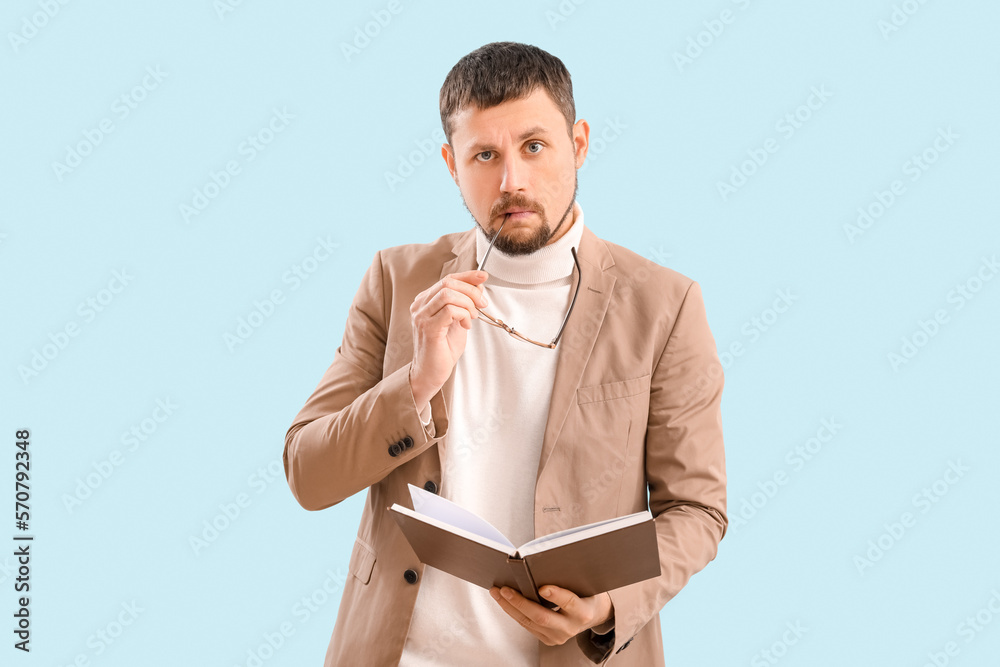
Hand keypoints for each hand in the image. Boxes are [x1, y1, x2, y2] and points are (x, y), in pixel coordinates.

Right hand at [408, 270, 488, 406]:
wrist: (431, 373)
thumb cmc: (443, 349)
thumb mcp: (459, 320)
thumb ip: (466, 303)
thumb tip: (478, 285)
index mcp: (425, 301)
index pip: (447, 279)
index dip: (467, 275)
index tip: (483, 276)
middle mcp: (419, 306)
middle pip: (448, 283)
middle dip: (471, 291)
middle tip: (482, 304)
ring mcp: (421, 316)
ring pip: (448, 294)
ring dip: (468, 304)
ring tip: (472, 317)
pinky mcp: (427, 328)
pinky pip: (450, 310)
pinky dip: (464, 315)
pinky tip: (466, 325)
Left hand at [489, 585, 612, 645]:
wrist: (591, 614)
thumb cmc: (585, 592)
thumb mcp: (583, 583)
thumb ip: (567, 577)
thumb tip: (540, 563)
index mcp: (583, 612)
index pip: (570, 603)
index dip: (556, 595)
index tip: (541, 587)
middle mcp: (571, 627)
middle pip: (542, 617)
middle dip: (520, 603)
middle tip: (504, 589)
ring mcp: (558, 637)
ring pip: (529, 622)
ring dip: (510, 606)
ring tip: (497, 592)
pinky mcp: (548, 639)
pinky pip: (527, 625)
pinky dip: (513, 612)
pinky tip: (504, 600)